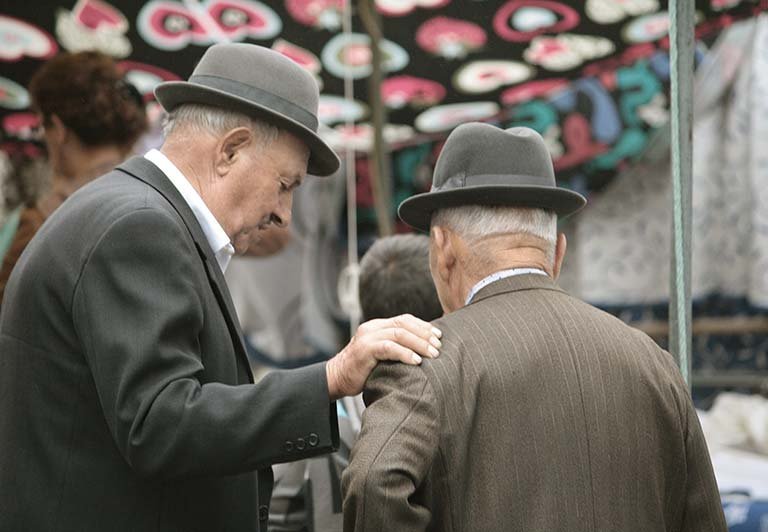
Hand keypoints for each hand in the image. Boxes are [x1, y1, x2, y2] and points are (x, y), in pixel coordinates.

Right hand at [325, 314, 441, 399]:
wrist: (335, 379)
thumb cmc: (361, 371)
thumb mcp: (379, 354)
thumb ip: (394, 347)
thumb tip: (422, 350)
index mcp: (377, 326)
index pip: (404, 319)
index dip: (423, 326)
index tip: (438, 336)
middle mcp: (372, 328)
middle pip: (404, 324)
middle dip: (424, 334)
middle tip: (439, 346)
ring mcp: (368, 337)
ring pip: (399, 334)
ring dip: (419, 344)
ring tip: (433, 354)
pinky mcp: (365, 350)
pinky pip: (389, 347)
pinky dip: (405, 353)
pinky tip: (417, 361)